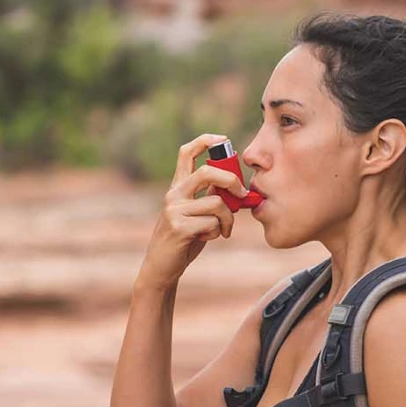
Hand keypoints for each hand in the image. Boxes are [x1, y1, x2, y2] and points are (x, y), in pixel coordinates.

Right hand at [137, 133, 249, 289]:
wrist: (162, 267)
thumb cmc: (185, 239)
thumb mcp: (197, 214)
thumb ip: (210, 197)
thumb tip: (236, 186)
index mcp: (177, 186)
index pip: (187, 152)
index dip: (205, 141)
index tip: (223, 139)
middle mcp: (174, 194)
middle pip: (208, 172)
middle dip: (232, 181)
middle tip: (243, 195)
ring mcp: (175, 210)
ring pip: (217, 203)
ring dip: (228, 219)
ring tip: (223, 230)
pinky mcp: (179, 227)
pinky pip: (213, 223)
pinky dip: (218, 231)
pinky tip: (208, 238)